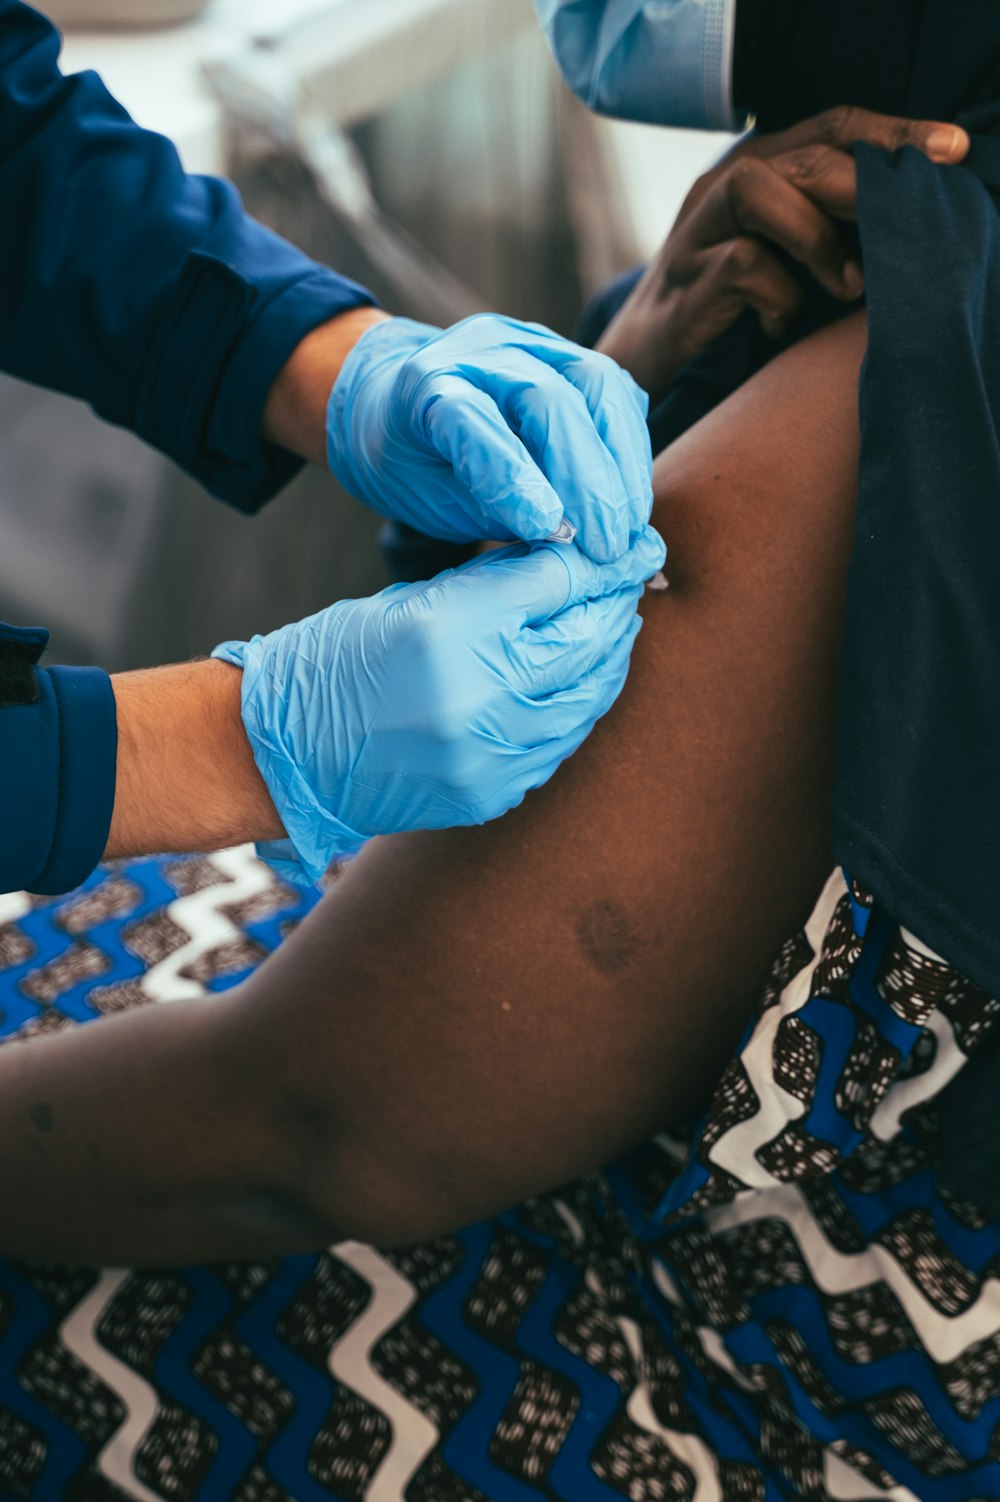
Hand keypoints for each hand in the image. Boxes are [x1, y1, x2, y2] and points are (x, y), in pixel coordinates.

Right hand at [213, 526, 665, 883]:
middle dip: (617, 609)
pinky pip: (559, 745)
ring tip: (611, 631)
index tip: (637, 549)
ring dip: (608, 661)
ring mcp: (489, 755)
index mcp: (452, 629)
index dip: (606, 563)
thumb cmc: (340, 659)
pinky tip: (575, 685)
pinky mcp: (490, 795)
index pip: (562, 584)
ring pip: (588, 699)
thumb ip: (496, 581)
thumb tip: (571, 559)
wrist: (284, 752)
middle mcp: (479, 695)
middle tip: (631, 585)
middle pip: (589, 641)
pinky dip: (576, 709)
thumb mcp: (414, 597)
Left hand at [326, 313, 653, 562]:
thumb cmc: (413, 465)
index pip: (473, 422)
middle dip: (588, 480)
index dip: (513, 477)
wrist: (398, 404)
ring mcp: (532, 343)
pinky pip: (615, 391)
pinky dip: (631, 446)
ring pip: (597, 384)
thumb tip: (566, 537)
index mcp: (426, 385)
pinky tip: (632, 497)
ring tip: (629, 528)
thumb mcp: (429, 498)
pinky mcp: (570, 355)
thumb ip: (491, 509)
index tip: (549, 531)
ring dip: (623, 463)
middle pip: (550, 400)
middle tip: (607, 546)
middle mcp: (482, 349)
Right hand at [598, 105, 970, 402]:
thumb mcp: (782, 255)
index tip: (949, 152)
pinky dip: (779, 299)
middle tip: (898, 228)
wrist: (641, 362)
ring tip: (846, 284)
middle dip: (862, 186)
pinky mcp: (686, 280)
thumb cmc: (727, 310)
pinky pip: (745, 266)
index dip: (892, 133)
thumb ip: (824, 226)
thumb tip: (901, 218)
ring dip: (815, 237)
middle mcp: (719, 188)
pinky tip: (777, 327)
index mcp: (752, 169)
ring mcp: (697, 231)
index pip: (829, 126)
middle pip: (801, 153)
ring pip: (760, 189)